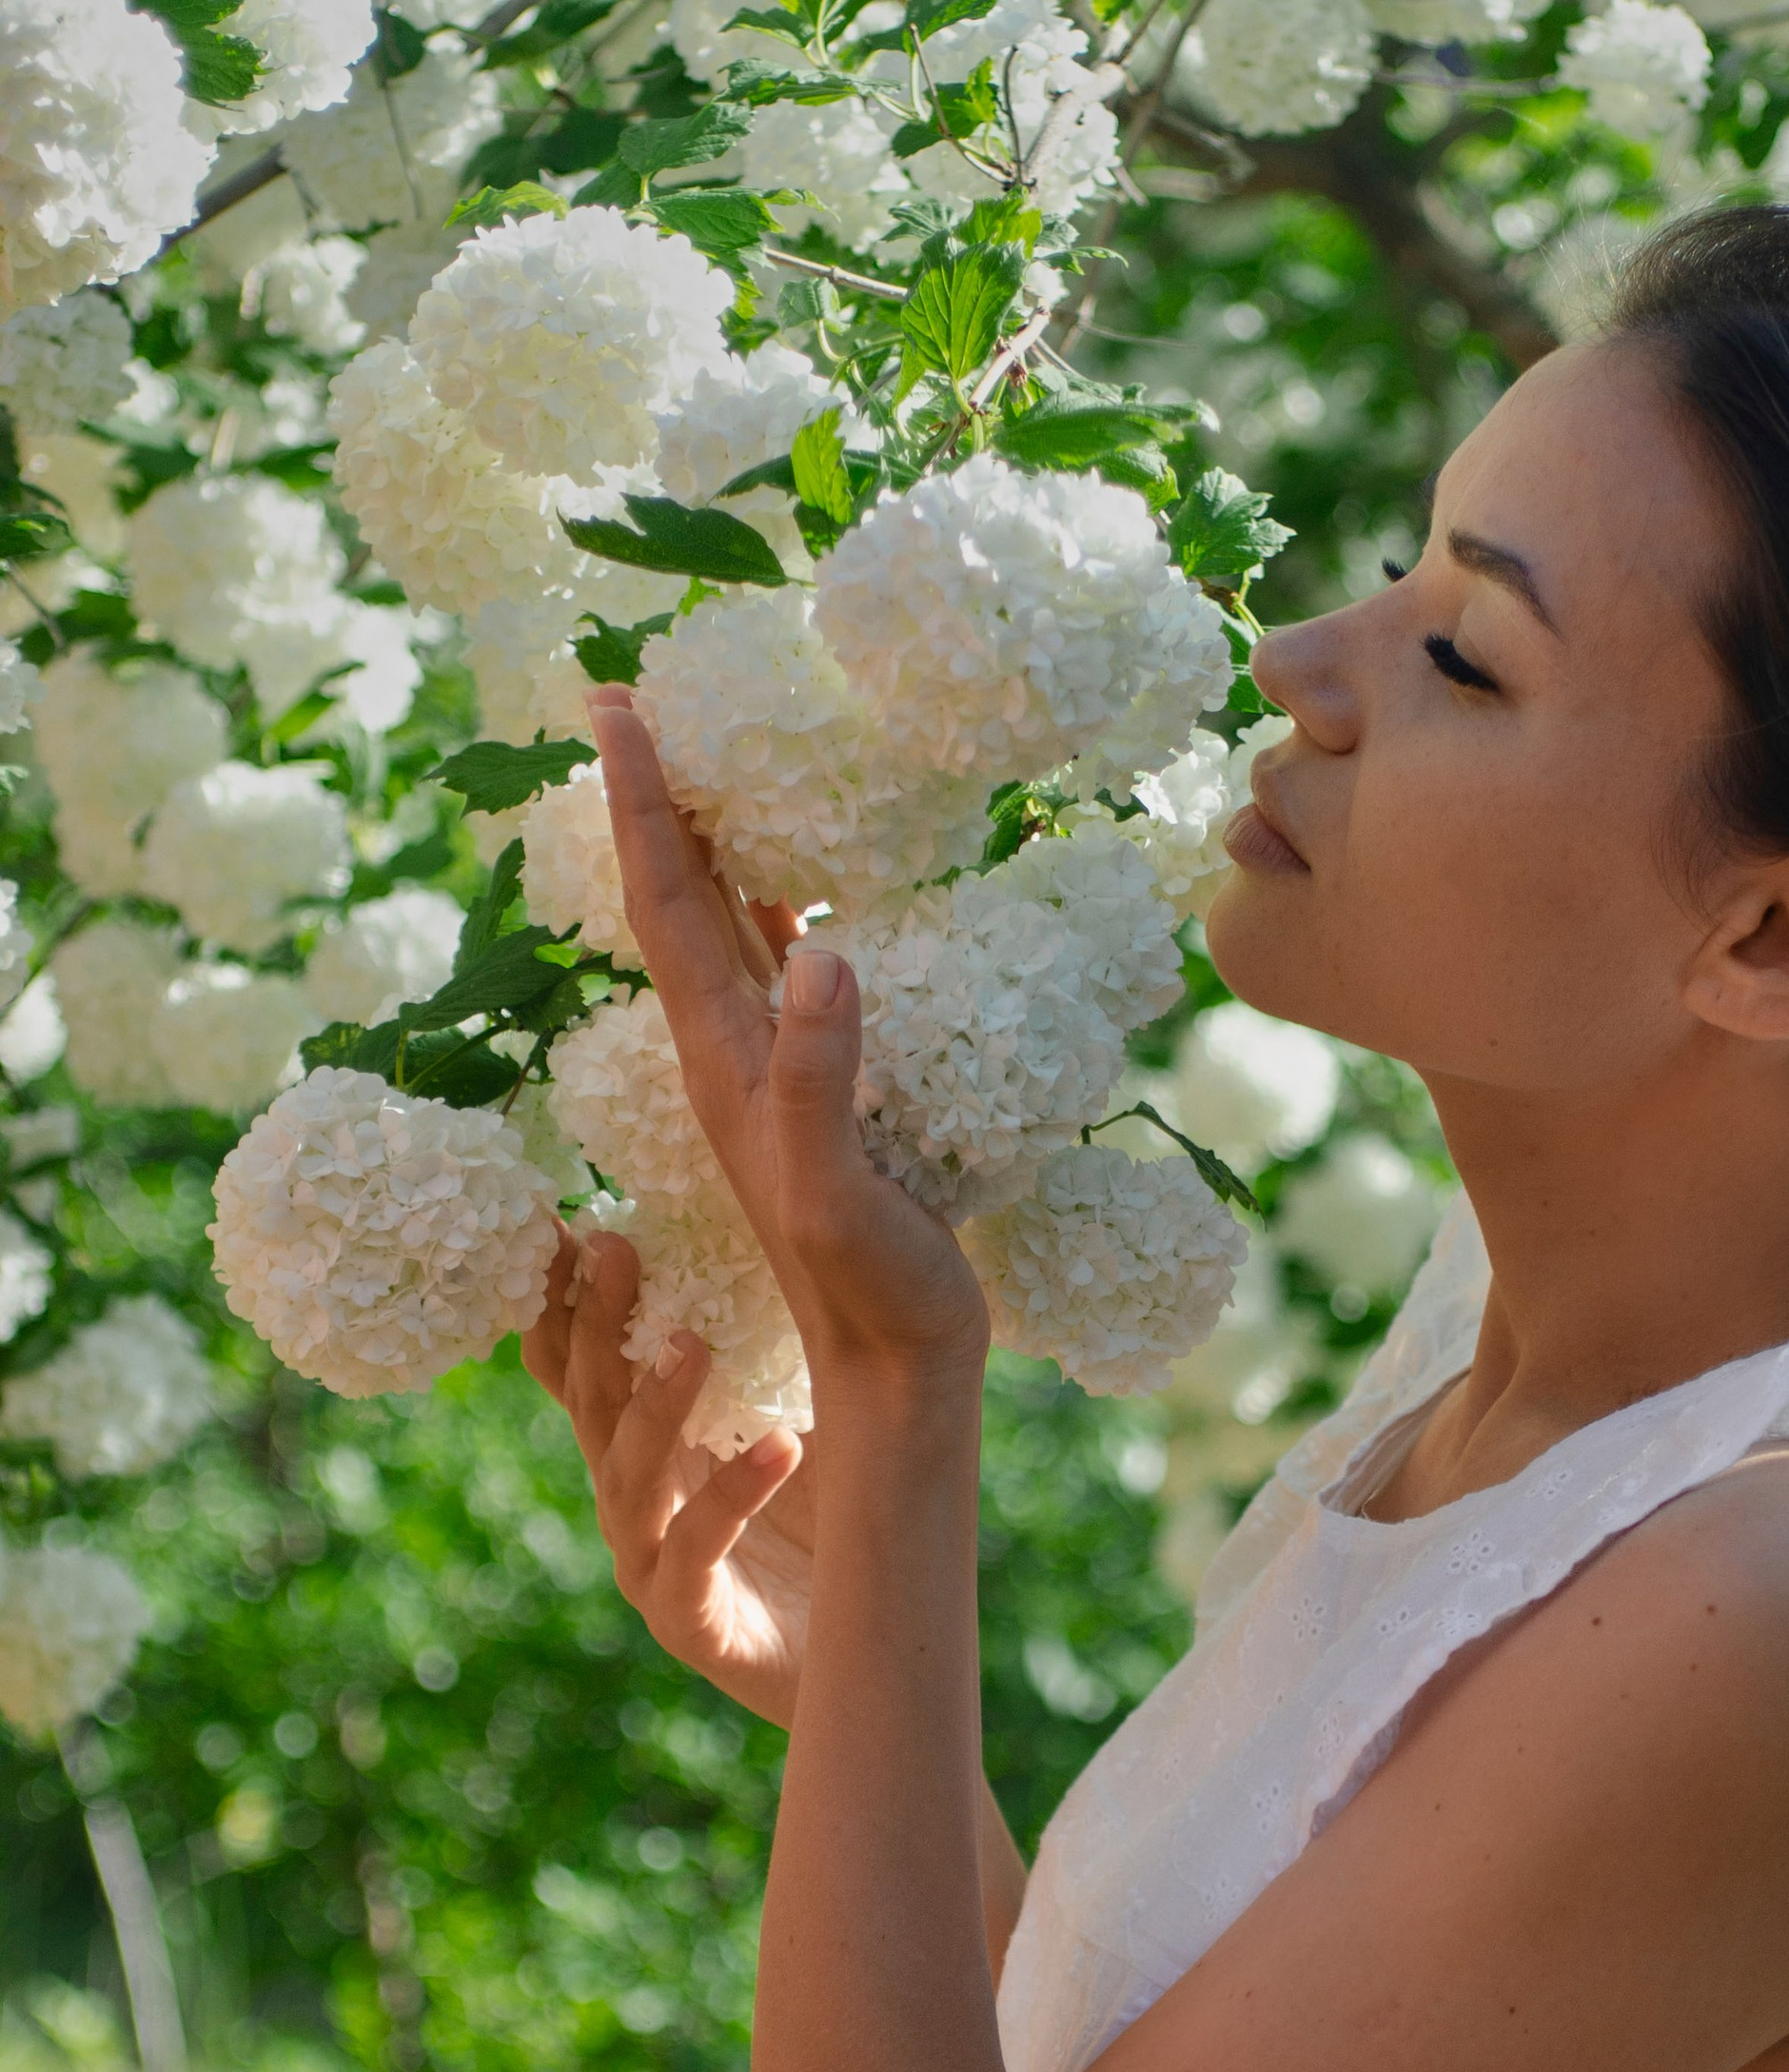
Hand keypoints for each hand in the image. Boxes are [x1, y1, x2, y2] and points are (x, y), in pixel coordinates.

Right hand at [522, 1223, 814, 1726]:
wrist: (860, 1661)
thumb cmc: (832, 1523)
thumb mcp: (795, 1412)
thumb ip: (772, 1340)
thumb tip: (792, 1223)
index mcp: (641, 1443)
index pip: (574, 1363)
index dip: (557, 1299)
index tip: (559, 1222)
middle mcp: (630, 1497)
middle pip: (592, 1398)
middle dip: (597, 1321)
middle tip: (614, 1246)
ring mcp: (648, 1561)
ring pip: (630, 1472)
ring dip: (658, 1403)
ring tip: (693, 1342)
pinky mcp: (687, 1620)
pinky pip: (698, 1551)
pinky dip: (736, 1496)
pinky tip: (783, 1448)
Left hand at [588, 688, 988, 1388]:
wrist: (893, 1370)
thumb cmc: (868, 1288)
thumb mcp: (836, 1186)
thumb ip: (821, 1077)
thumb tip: (819, 949)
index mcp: (724, 1057)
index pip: (664, 901)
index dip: (640, 801)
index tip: (612, 704)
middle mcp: (733, 1052)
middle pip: (677, 898)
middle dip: (655, 799)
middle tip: (635, 702)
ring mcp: (774, 1073)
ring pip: (726, 931)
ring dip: (710, 848)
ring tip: (708, 767)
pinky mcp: (826, 1094)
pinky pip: (787, 975)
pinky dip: (784, 912)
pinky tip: (804, 893)